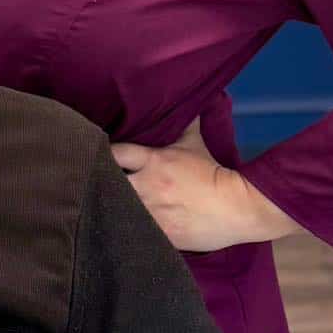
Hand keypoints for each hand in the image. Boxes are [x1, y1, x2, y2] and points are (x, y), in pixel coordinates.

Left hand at [111, 117, 296, 251]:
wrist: (237, 206)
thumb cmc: (213, 173)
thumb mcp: (195, 144)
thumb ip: (183, 123)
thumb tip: (184, 98)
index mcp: (153, 162)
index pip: (114, 152)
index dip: (103, 154)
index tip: (100, 156)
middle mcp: (147, 187)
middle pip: (107, 183)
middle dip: (101, 182)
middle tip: (96, 184)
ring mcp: (152, 213)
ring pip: (116, 210)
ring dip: (110, 207)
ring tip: (104, 206)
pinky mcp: (159, 234)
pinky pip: (132, 233)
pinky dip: (126, 230)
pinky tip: (120, 229)